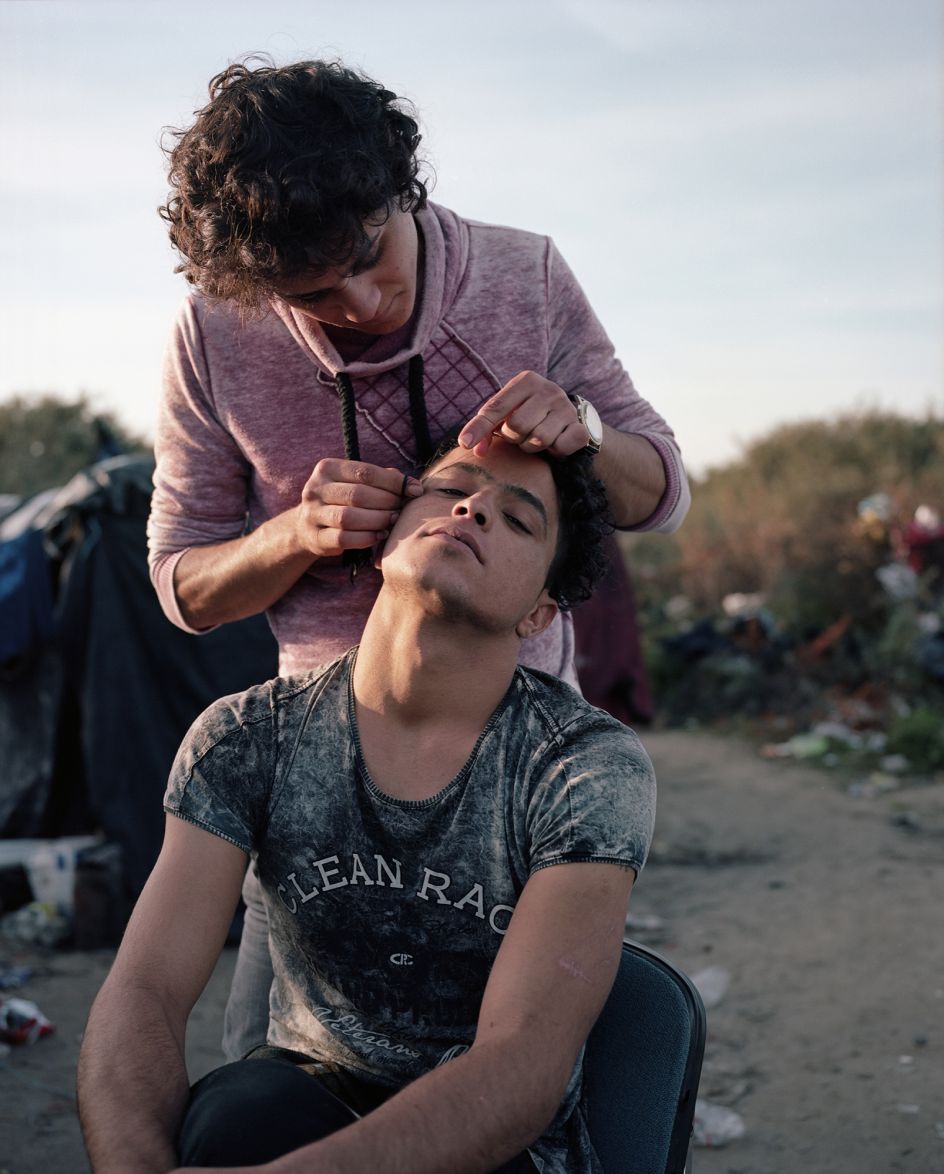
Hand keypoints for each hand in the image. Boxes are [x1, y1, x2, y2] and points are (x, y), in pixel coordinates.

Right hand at [297, 459, 421, 557]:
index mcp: (327, 468)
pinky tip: (379, 536)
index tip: (415, 491)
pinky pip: (344, 539)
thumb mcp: (355, 483)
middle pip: (358, 495)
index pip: (365, 472)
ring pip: (349, 517)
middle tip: (401, 509)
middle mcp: (315, 489)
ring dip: (377, 521)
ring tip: (392, 522)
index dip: (394, 482)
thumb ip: (382, 479)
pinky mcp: (315, 538)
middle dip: (387, 502)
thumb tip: (412, 486)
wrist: (308, 526)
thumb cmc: (342, 500)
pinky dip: (366, 538)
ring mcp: (313, 514)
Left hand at [458, 372, 589, 457]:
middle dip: (513, 438)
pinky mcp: (580, 427)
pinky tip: (554, 443)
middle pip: (517, 426)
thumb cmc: (528, 414)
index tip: (465, 443)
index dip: (479, 427)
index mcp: (526, 381)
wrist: (569, 417)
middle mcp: (549, 390)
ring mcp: (567, 408)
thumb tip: (469, 446)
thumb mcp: (506, 414)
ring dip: (531, 447)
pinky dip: (554, 452)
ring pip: (538, 439)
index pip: (496, 407)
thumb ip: (486, 427)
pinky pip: (559, 447)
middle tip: (519, 435)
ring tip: (535, 438)